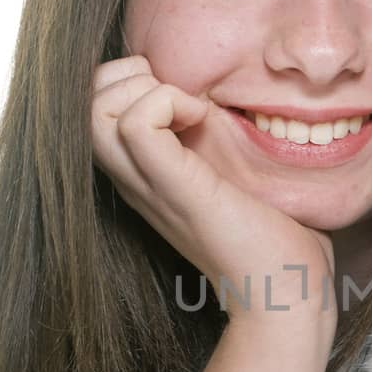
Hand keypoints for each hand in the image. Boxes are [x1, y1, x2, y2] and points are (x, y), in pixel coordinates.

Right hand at [90, 55, 337, 323]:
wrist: (289, 296)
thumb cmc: (279, 243)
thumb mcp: (242, 178)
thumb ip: (226, 143)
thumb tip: (243, 103)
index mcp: (147, 178)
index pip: (95, 110)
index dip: (130, 83)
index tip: (187, 97)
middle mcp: (137, 182)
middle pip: (82, 106)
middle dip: (126, 75)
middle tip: (182, 95)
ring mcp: (151, 187)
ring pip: (93, 111)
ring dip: (142, 87)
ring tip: (189, 106)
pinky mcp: (177, 190)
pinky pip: (135, 125)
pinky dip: (166, 102)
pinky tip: (204, 119)